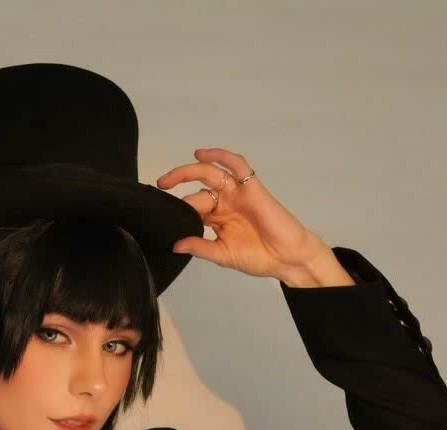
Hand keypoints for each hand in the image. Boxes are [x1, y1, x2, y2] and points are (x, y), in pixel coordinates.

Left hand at [156, 148, 324, 279]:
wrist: (286, 257)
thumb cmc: (259, 257)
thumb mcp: (222, 255)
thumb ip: (200, 247)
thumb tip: (175, 245)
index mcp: (217, 219)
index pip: (193, 209)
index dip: (177, 211)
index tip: (161, 216)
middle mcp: (225, 203)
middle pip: (198, 190)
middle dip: (178, 189)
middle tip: (159, 189)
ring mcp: (238, 193)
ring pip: (211, 173)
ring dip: (188, 170)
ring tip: (169, 177)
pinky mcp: (251, 187)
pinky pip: (236, 165)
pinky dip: (220, 156)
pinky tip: (201, 155)